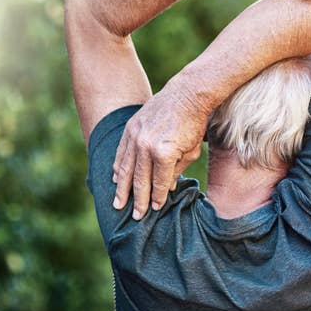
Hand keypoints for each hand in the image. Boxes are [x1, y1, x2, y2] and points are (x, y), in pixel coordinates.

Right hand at [112, 84, 204, 219]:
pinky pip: (121, 152)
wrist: (186, 94)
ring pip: (126, 168)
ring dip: (122, 188)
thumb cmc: (194, 124)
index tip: (156, 209)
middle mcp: (145, 146)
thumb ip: (178, 170)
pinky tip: (116, 179)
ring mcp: (135, 136)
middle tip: (136, 216)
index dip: (158, 197)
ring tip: (118, 204)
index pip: (159, 182)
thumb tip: (168, 187)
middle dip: (138, 200)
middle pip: (139, 180)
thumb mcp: (192, 151)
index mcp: (163, 153)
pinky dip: (118, 166)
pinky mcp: (130, 128)